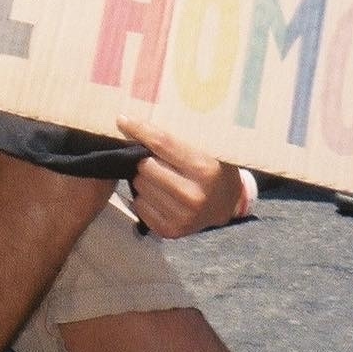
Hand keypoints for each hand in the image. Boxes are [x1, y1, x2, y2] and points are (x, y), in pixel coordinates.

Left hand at [116, 114, 242, 237]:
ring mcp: (182, 217)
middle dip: (143, 157)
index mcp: (204, 169)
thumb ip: (179, 137)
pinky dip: (142, 196)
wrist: (228, 204)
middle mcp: (193, 196)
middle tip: (149, 155)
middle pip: (146, 166)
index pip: (162, 144)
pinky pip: (139, 206)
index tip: (123, 120)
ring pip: (140, 186)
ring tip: (156, 174)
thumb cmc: (215, 168)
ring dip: (142, 176)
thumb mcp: (207, 148)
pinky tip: (156, 191)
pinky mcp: (171, 231)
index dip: (140, 130)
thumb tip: (139, 122)